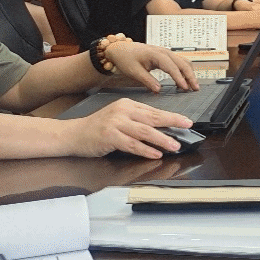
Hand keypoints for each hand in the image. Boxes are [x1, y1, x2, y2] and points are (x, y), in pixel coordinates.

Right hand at [68, 97, 194, 158]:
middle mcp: (122, 111)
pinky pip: (132, 144)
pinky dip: (146, 150)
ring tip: (174, 145)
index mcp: (127, 104)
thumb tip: (161, 126)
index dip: (172, 116)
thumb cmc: (97, 128)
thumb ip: (137, 120)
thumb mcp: (118, 117)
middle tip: (187, 127)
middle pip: (153, 118)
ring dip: (162, 139)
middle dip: (172, 122)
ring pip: (145, 131)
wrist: (72, 134)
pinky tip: (156, 154)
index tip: (186, 121)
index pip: (154, 110)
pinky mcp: (109, 137)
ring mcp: (115, 123)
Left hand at [102, 40, 199, 92]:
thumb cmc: (126, 58)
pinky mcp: (166, 56)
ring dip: (189, 73)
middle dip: (191, 76)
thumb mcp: (134, 71)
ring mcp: (166, 53)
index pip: (172, 67)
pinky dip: (185, 71)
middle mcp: (164, 52)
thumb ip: (147, 80)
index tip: (184, 88)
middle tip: (195, 88)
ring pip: (184, 62)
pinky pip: (180, 62)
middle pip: (183, 63)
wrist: (120, 49)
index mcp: (156, 54)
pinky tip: (184, 81)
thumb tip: (158, 90)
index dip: (179, 78)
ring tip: (192, 86)